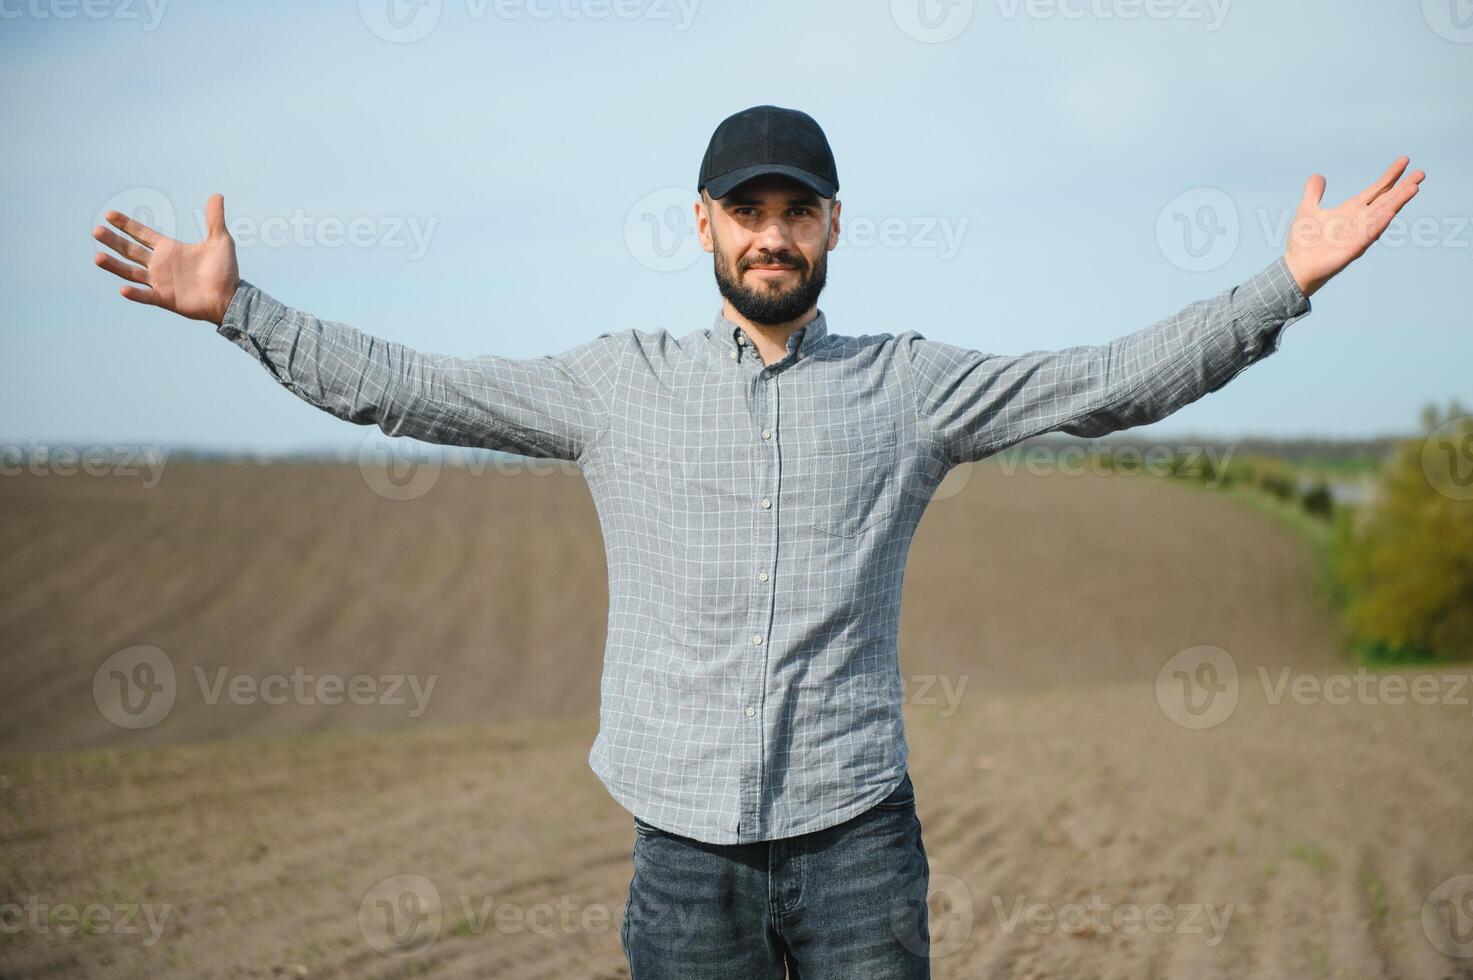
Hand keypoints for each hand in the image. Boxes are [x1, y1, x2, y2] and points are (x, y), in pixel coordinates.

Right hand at [92, 193, 239, 324]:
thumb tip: (217, 195)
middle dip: (113, 241)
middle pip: (130, 250)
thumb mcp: (221, 241)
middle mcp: (160, 264)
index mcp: (169, 249)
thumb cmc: (225, 271)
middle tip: (96, 230)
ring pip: (131, 272)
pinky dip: (135, 293)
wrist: (231, 297)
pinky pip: (146, 296)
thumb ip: (214, 219)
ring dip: (114, 266)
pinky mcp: (166, 299)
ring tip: (98, 257)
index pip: (141, 234)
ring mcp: (160, 282)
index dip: (126, 225)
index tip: (109, 215)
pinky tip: (122, 288)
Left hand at [1284, 157, 1424, 297]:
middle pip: (1386, 200)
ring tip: (1413, 188)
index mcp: (1351, 210)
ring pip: (1382, 215)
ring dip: (1397, 202)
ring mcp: (1358, 235)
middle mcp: (1360, 221)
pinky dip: (1379, 223)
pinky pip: (1369, 234)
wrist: (1296, 267)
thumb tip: (1317, 176)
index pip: (1376, 190)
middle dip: (1403, 187)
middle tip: (1421, 173)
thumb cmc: (1304, 243)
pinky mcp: (1352, 249)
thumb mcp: (1307, 210)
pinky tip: (1390, 212)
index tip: (1405, 160)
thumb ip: (1313, 193)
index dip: (1390, 176)